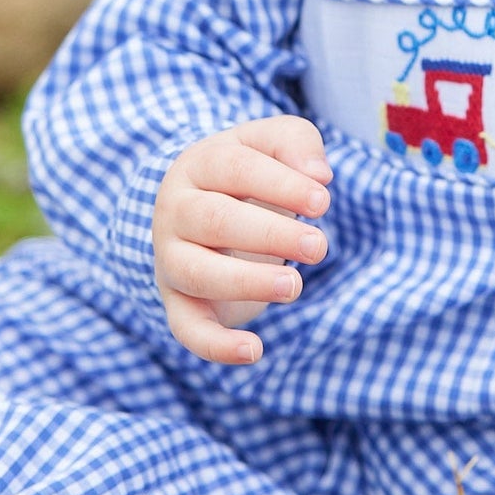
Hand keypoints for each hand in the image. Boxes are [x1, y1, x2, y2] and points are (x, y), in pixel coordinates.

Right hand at [153, 115, 331, 364]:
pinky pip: (187, 328)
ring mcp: (171, 259)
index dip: (281, 185)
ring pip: (198, 273)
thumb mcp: (271, 142)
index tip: (323, 202)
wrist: (203, 212)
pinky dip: (215, 345)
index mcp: (199, 164)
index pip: (236, 169)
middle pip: (214, 220)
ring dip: (246, 282)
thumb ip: (295, 142)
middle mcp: (175, 211)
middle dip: (270, 234)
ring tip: (294, 285)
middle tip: (319, 247)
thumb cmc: (250, 175)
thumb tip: (318, 175)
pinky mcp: (178, 303)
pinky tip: (254, 351)